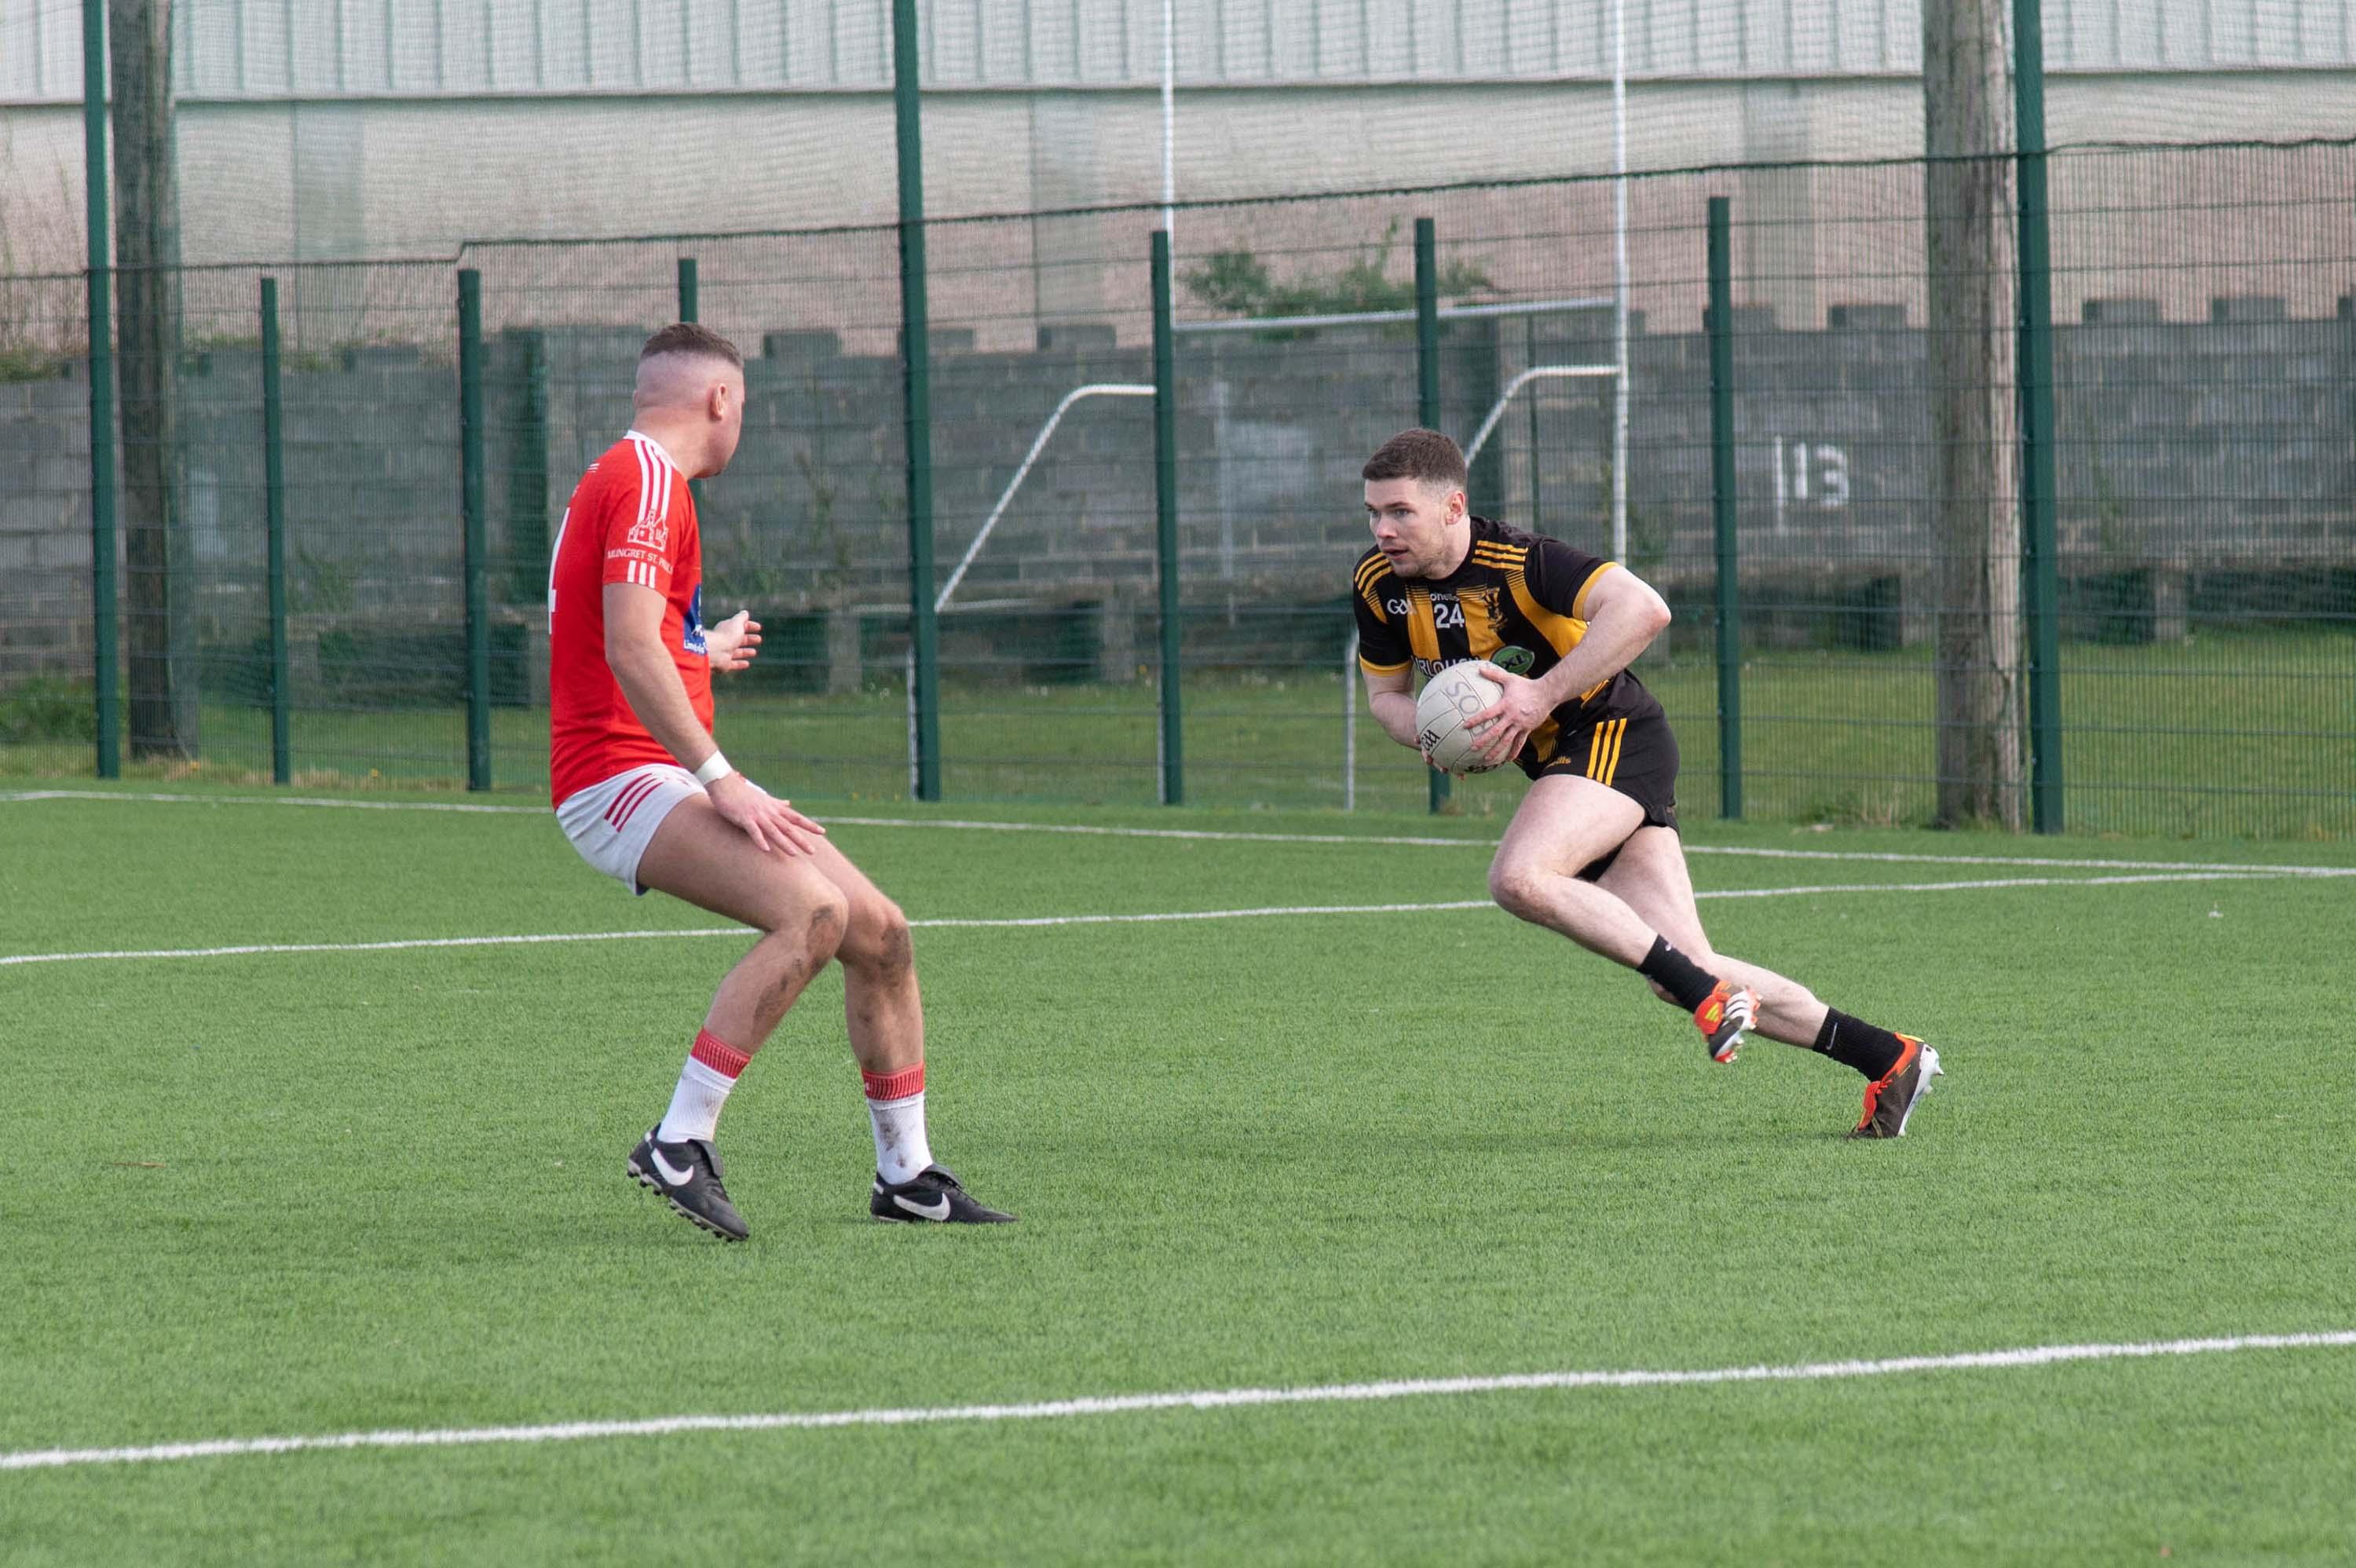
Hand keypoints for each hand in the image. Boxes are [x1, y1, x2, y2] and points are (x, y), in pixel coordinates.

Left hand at [705, 610, 761, 672]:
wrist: (716, 651)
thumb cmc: (727, 635)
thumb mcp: (737, 623)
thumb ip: (741, 617)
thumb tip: (745, 612)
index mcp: (727, 629)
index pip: (739, 626)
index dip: (749, 626)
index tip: (759, 628)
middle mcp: (725, 640)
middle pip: (738, 639)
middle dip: (749, 639)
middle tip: (758, 639)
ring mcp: (724, 652)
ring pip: (736, 652)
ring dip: (745, 652)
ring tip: (754, 652)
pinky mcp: (724, 664)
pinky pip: (733, 664)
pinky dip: (740, 663)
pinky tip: (747, 663)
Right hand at [705, 771, 827, 854]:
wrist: (725, 784)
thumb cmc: (744, 792)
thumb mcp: (764, 797)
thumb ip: (778, 803)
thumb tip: (789, 803)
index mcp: (774, 808)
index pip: (796, 817)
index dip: (809, 824)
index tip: (822, 831)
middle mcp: (769, 812)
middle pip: (788, 827)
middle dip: (801, 839)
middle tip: (813, 851)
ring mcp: (757, 815)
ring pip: (773, 831)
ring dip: (783, 843)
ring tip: (793, 854)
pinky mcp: (744, 818)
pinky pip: (753, 831)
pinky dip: (760, 840)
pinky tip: (766, 849)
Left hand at [1465, 665, 1551, 767]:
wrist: (1547, 693)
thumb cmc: (1526, 685)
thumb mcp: (1510, 679)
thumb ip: (1494, 675)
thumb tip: (1479, 668)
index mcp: (1505, 705)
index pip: (1487, 714)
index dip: (1475, 720)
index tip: (1465, 726)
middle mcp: (1511, 717)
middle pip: (1495, 732)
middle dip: (1483, 741)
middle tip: (1472, 748)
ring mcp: (1520, 725)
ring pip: (1506, 741)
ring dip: (1496, 751)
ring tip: (1486, 760)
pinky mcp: (1527, 729)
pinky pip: (1520, 743)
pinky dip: (1514, 752)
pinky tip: (1507, 760)